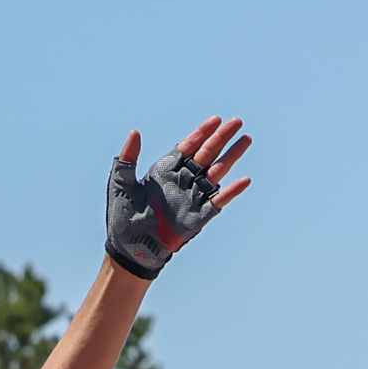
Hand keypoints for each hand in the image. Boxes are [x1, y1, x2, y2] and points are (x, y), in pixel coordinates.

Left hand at [103, 115, 254, 279]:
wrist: (128, 249)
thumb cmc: (122, 217)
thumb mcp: (121, 184)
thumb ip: (128, 159)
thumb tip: (135, 132)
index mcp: (165, 171)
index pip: (188, 146)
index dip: (202, 133)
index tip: (216, 119)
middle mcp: (182, 181)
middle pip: (207, 154)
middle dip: (221, 138)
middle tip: (237, 121)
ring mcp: (192, 198)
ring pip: (217, 172)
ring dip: (231, 156)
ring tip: (246, 140)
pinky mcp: (198, 217)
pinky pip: (218, 201)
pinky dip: (231, 191)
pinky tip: (244, 179)